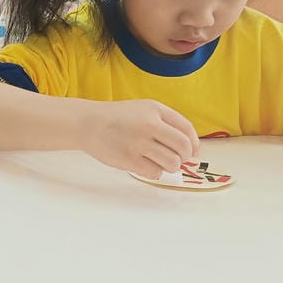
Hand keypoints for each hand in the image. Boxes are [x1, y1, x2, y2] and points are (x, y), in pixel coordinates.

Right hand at [82, 99, 199, 178]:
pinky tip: (145, 164)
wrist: (88, 123)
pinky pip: (155, 172)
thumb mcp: (143, 109)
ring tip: (160, 162)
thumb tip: (193, 151)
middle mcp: (149, 124)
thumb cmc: (119, 118)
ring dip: (170, 166)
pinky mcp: (129, 159)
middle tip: (177, 159)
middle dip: (185, 157)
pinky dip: (155, 172)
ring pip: (172, 163)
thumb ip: (167, 124)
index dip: (194, 143)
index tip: (192, 151)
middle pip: (183, 147)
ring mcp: (138, 142)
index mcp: (155, 109)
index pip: (186, 129)